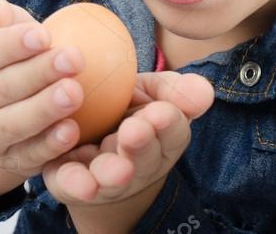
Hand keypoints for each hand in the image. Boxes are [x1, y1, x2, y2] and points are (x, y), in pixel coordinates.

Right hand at [0, 0, 87, 204]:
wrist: (5, 111)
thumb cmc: (12, 57)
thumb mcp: (5, 30)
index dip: (10, 44)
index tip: (44, 36)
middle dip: (38, 73)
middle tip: (74, 59)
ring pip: (11, 125)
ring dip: (44, 109)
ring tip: (75, 92)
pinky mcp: (9, 161)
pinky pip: (29, 155)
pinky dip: (50, 145)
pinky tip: (72, 131)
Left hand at [41, 71, 213, 210]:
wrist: (84, 134)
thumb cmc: (125, 107)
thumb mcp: (149, 91)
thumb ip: (173, 90)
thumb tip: (204, 91)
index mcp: (162, 138)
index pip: (172, 131)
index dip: (167, 123)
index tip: (161, 112)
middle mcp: (137, 164)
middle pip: (144, 158)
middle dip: (140, 145)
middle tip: (134, 130)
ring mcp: (104, 178)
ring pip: (110, 178)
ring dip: (112, 172)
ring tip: (114, 168)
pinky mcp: (71, 183)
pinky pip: (73, 186)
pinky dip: (76, 184)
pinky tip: (77, 180)